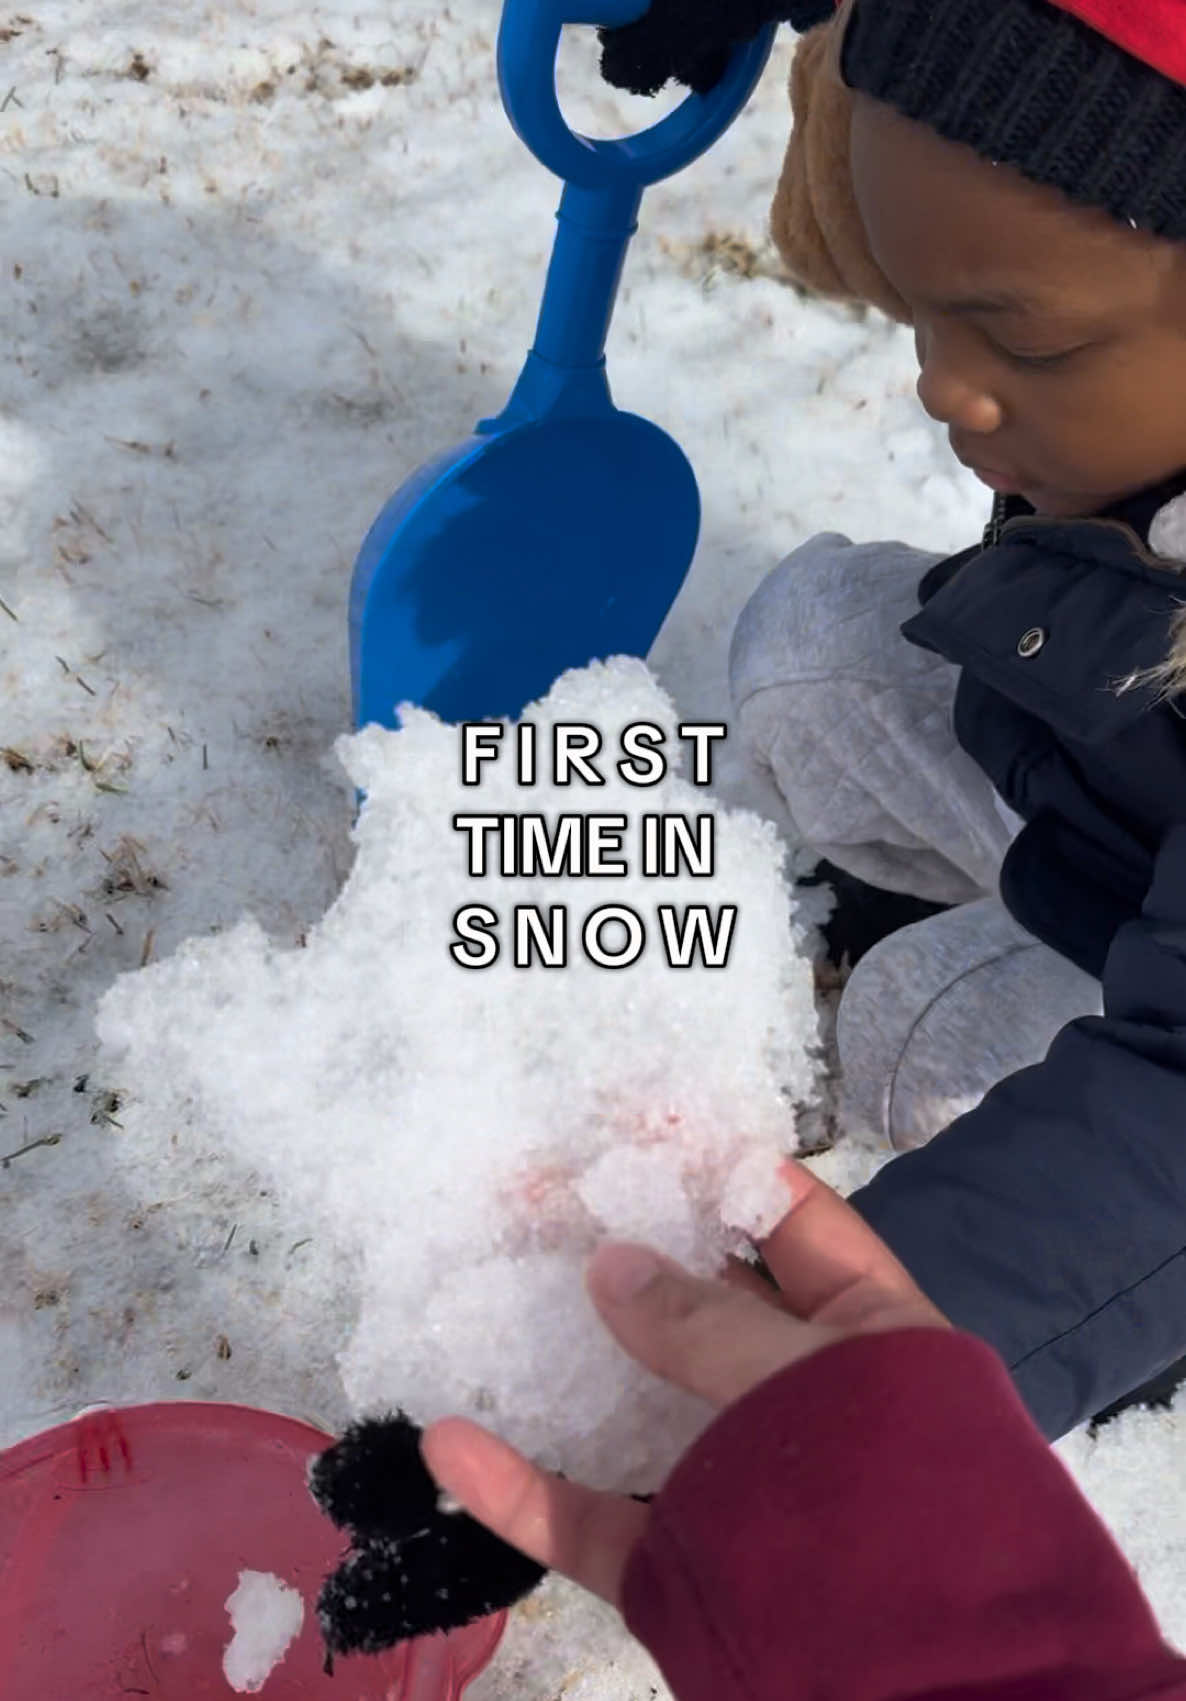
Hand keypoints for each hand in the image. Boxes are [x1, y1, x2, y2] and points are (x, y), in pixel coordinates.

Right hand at [421, 1159, 947, 1608]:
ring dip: (556, 1357)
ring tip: (480, 1284)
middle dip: (618, 1248)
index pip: (790, 1223)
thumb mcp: (816, 1382)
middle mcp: (798, 1402)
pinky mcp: (677, 1567)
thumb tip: (610, 1260)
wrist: (932, 1698)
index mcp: (869, 1338)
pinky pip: (588, 1519)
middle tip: (529, 1193)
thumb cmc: (899, 1504)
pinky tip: (450, 1443)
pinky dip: (519, 1489)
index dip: (716, 1167)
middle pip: (694, 1305)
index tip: (632, 1122)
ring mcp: (732, 1486)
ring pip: (628, 1406)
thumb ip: (708, 1324)